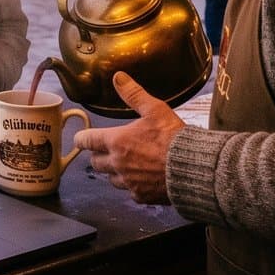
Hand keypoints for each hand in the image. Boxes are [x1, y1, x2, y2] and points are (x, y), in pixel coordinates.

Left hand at [73, 72, 184, 204]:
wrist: (193, 168)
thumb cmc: (173, 138)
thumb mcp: (155, 110)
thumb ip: (134, 94)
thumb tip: (118, 77)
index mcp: (116, 142)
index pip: (86, 141)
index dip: (82, 139)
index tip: (81, 138)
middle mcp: (117, 164)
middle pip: (95, 162)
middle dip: (98, 155)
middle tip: (106, 150)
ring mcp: (128, 182)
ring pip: (111, 179)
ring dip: (114, 171)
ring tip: (126, 163)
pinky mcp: (141, 196)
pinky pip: (130, 191)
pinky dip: (133, 185)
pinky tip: (143, 178)